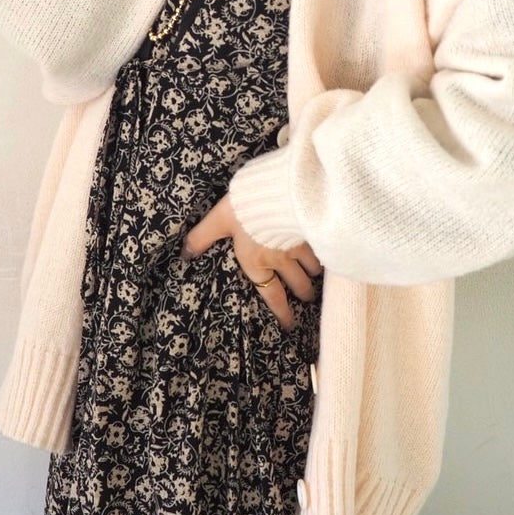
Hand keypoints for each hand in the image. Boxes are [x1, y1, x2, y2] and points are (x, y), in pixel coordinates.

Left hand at [180, 192, 322, 331]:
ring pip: (313, 267)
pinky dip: (325, 253)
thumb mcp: (218, 220)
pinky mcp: (313, 229)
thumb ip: (202, 237)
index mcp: (257, 262)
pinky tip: (328, 253)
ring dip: (314, 273)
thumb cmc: (244, 208)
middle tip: (307, 297)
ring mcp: (300, 245)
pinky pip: (322, 249)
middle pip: (298, 284)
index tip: (290, 324)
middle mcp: (281, 259)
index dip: (282, 312)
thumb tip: (185, 253)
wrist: (276, 190)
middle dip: (304, 292)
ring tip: (316, 275)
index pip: (272, 295)